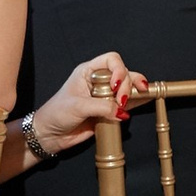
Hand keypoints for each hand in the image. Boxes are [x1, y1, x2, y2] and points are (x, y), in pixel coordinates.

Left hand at [30, 51, 147, 156]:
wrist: (50, 135)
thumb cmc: (56, 114)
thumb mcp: (78, 107)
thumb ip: (102, 106)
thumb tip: (122, 111)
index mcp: (88, 72)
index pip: (111, 60)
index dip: (119, 70)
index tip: (115, 86)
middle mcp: (99, 80)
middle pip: (123, 73)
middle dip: (127, 84)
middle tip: (122, 100)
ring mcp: (105, 95)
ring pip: (128, 86)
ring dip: (134, 92)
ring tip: (136, 98)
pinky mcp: (109, 109)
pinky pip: (127, 102)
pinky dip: (136, 101)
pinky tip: (144, 100)